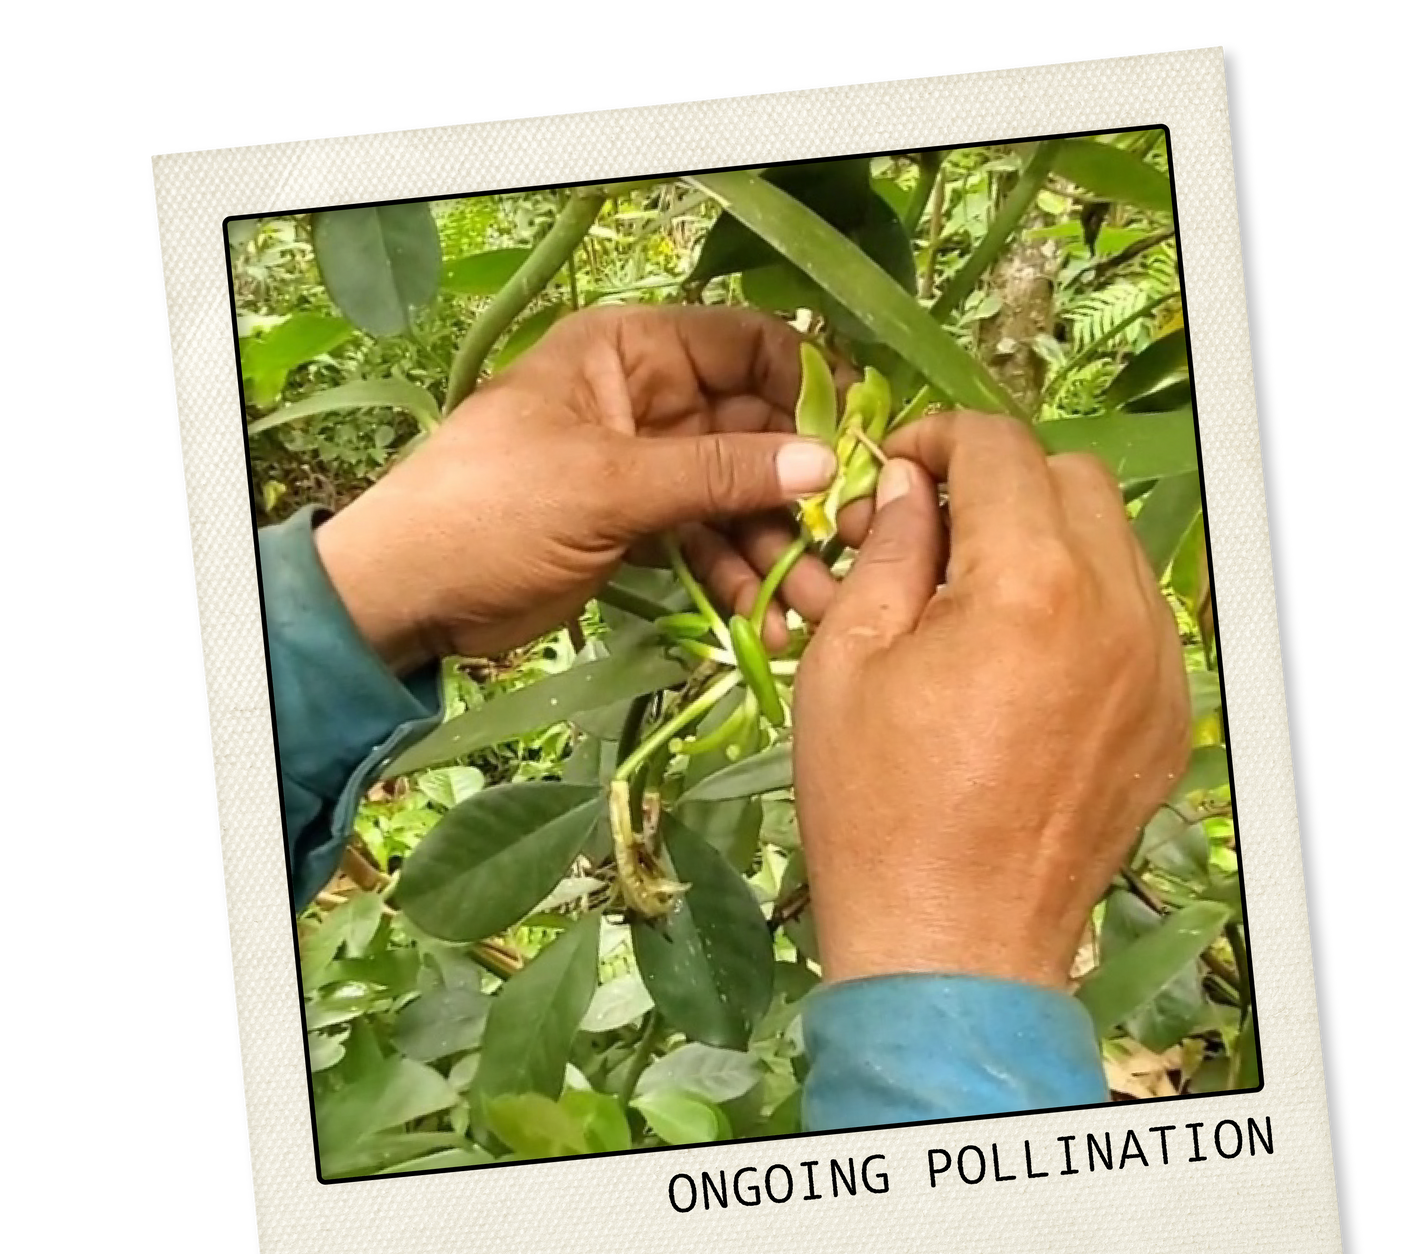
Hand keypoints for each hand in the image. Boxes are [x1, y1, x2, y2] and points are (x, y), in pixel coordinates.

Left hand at [311, 305, 845, 675]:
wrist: (410, 594)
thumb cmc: (493, 508)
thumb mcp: (609, 483)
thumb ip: (717, 473)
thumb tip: (822, 464)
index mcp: (631, 354)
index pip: (746, 348)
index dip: (807, 389)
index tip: (861, 445)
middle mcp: (648, 403)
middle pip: (755, 435)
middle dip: (803, 493)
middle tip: (851, 547)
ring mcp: (646, 470)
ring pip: (736, 501)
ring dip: (777, 552)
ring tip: (815, 606)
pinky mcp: (640, 530)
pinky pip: (706, 545)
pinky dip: (735, 581)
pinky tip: (766, 624)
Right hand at [793, 413, 1191, 991]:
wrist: (950, 945)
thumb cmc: (876, 813)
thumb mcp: (845, 665)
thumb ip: (890, 553)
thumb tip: (910, 487)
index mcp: (1027, 587)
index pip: (1000, 449)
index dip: (940, 439)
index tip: (902, 467)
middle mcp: (1114, 613)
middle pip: (1072, 479)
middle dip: (1001, 482)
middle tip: (936, 529)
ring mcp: (1156, 669)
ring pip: (1114, 544)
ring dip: (1047, 540)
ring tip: (979, 598)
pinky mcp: (1168, 719)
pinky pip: (1135, 618)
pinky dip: (1084, 606)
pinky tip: (1026, 660)